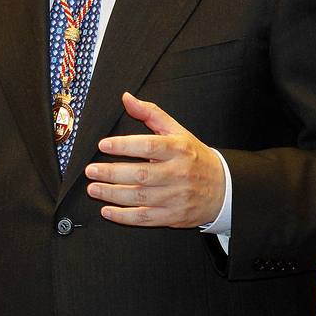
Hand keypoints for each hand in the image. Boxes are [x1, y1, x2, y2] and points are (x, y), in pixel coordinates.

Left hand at [84, 92, 223, 226]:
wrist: (224, 189)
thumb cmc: (194, 157)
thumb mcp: (177, 131)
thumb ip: (151, 114)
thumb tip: (126, 98)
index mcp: (179, 149)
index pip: (149, 146)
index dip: (124, 146)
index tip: (103, 145)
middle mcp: (178, 173)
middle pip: (141, 174)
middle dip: (112, 173)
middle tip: (90, 171)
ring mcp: (176, 197)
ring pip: (140, 197)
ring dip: (113, 194)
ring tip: (93, 188)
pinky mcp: (174, 216)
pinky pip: (146, 218)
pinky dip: (124, 217)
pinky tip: (107, 211)